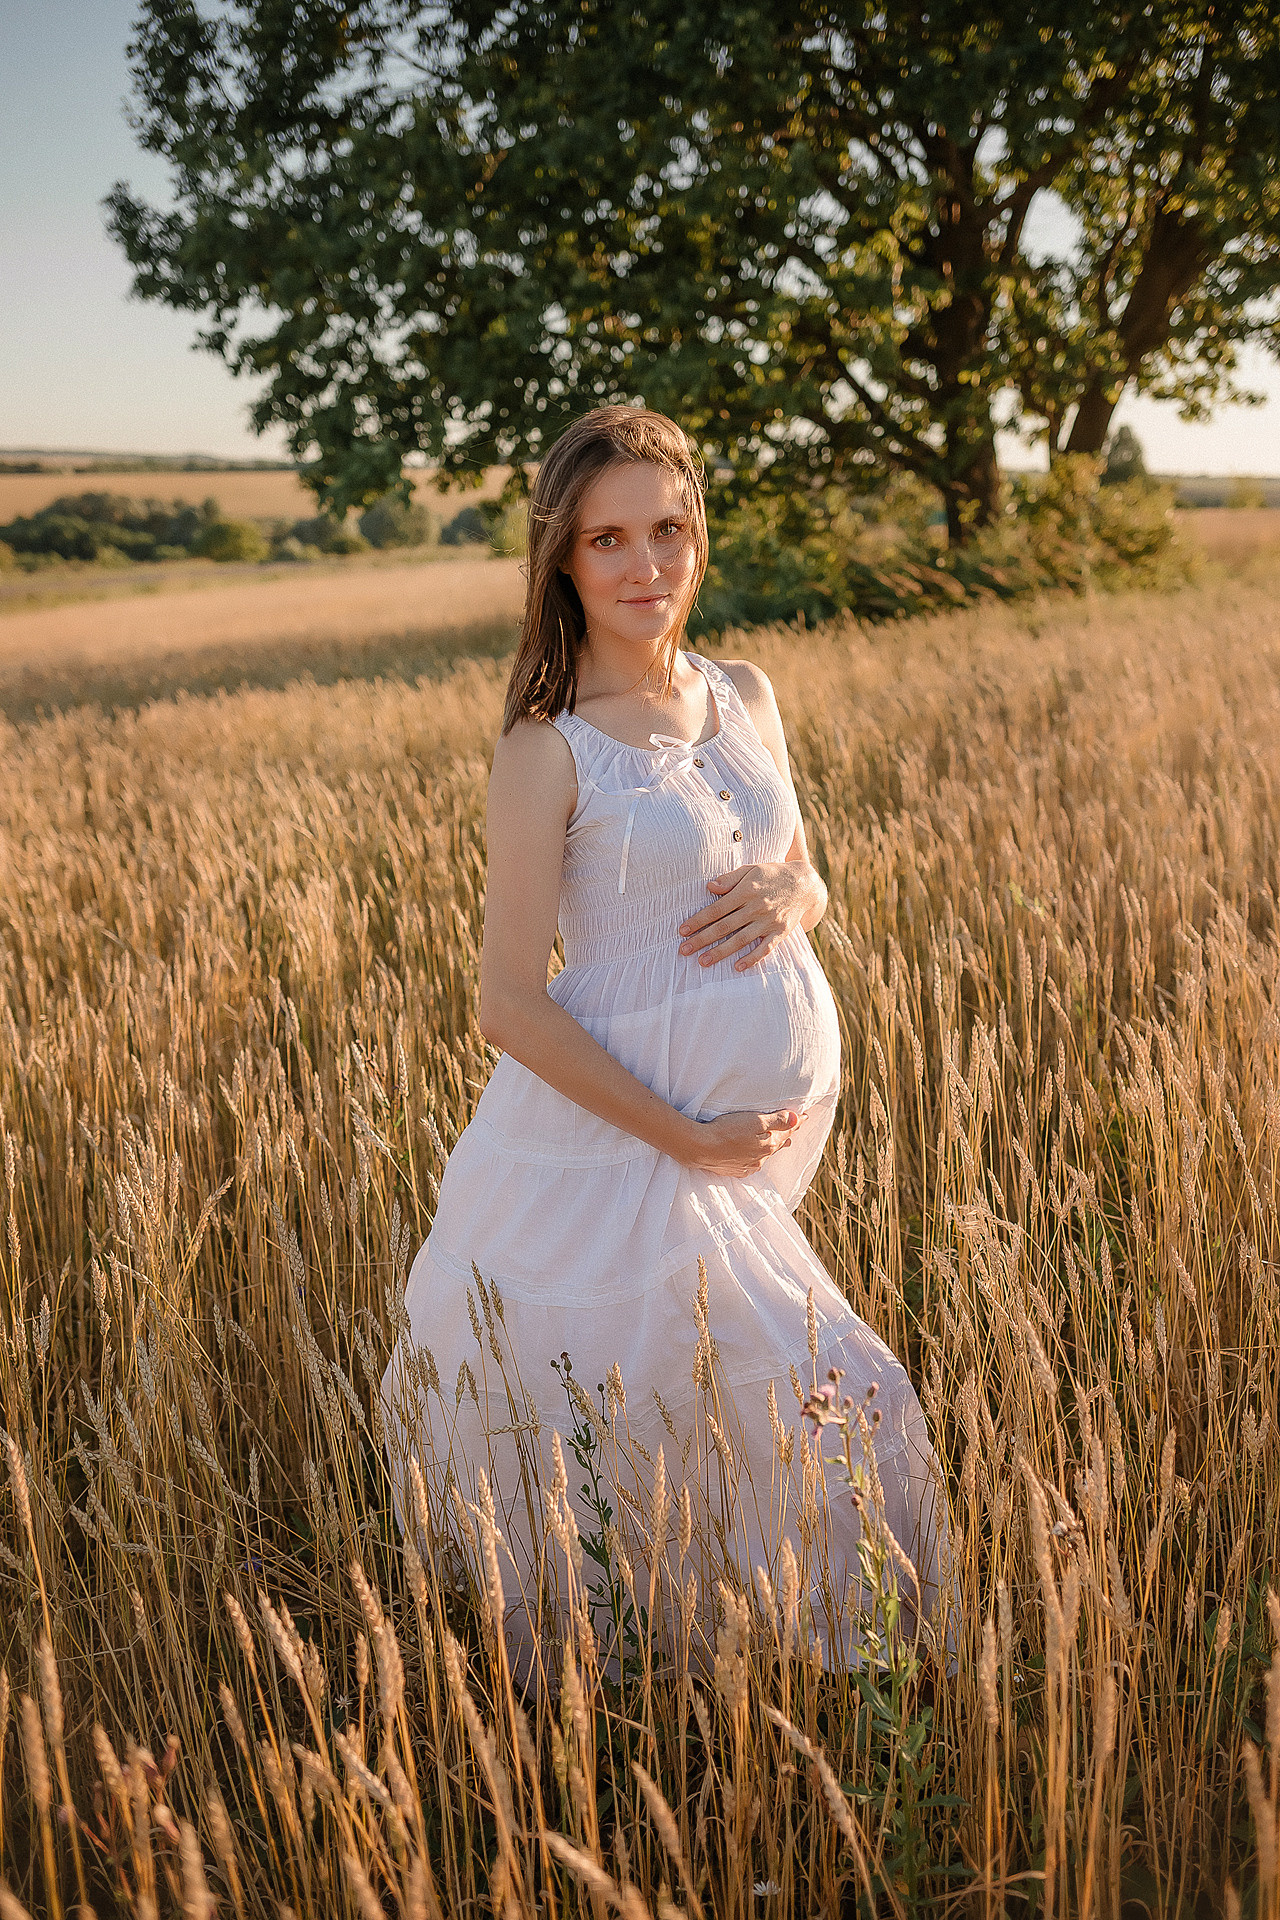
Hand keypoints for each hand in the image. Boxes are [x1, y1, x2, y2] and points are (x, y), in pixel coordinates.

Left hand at [678, 861, 822, 969]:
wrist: (806, 884)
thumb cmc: (773, 874)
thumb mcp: (751, 869)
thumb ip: (730, 879)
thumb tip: (709, 887)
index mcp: (746, 890)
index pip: (717, 908)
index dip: (698, 920)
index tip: (682, 930)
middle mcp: (756, 907)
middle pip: (724, 926)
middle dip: (702, 939)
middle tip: (684, 950)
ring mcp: (769, 921)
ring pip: (740, 940)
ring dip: (721, 952)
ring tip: (703, 961)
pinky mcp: (780, 932)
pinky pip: (765, 949)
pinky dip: (752, 958)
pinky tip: (737, 967)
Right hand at [680, 1108, 798, 1176]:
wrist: (699, 1148)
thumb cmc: (727, 1130)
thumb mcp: (754, 1121)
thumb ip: (777, 1120)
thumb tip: (798, 1119)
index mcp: (769, 1145)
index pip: (787, 1131)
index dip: (796, 1123)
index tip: (804, 1116)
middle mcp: (761, 1158)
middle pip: (778, 1144)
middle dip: (787, 1135)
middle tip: (794, 1129)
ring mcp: (748, 1165)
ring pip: (766, 1155)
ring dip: (773, 1147)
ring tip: (781, 1142)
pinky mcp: (735, 1170)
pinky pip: (752, 1164)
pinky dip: (758, 1157)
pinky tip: (756, 1158)